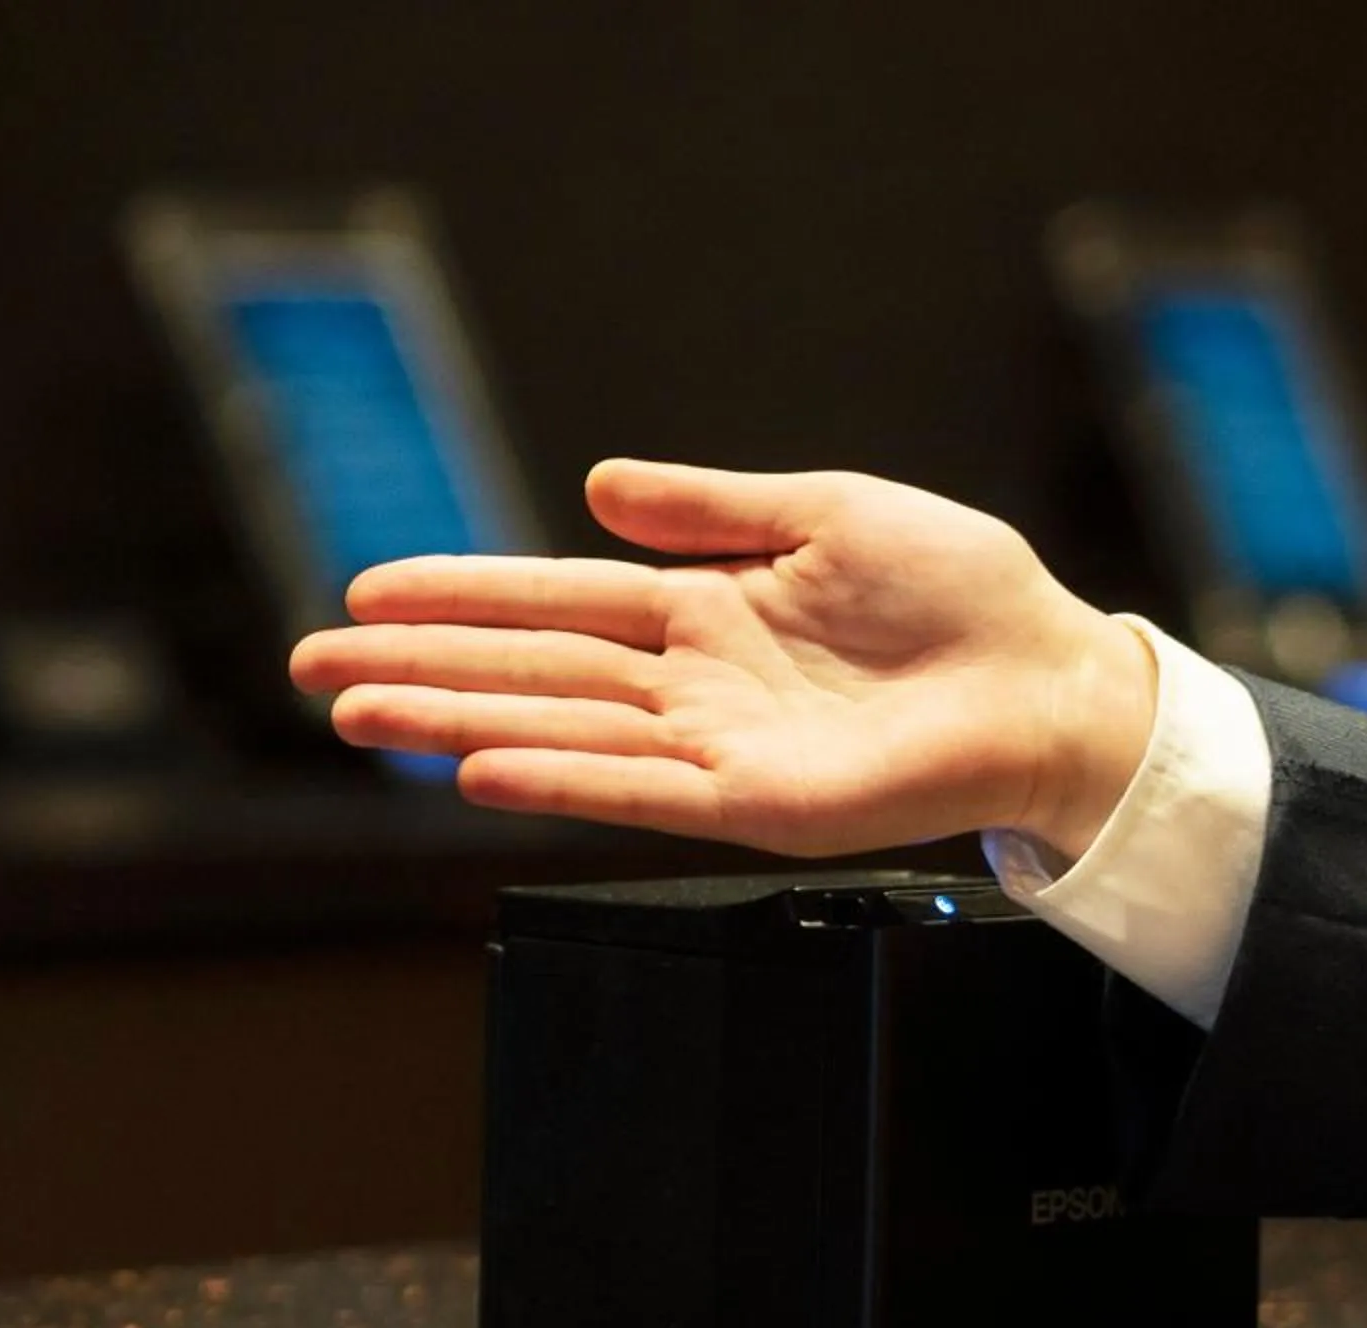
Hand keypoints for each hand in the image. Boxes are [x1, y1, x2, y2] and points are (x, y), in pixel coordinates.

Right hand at [288, 460, 1156, 862]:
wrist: (1055, 682)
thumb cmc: (963, 596)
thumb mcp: (828, 511)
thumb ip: (710, 506)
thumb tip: (595, 484)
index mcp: (703, 610)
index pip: (553, 602)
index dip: (459, 595)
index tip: (365, 595)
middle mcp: (690, 686)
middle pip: (526, 674)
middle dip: (416, 671)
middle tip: (311, 677)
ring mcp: (713, 750)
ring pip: (556, 732)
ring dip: (453, 725)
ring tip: (358, 720)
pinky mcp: (753, 805)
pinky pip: (635, 794)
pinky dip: (558, 781)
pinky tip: (479, 769)